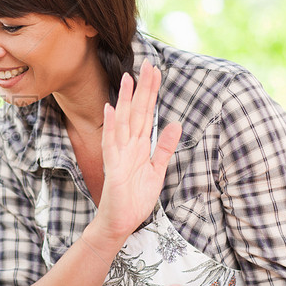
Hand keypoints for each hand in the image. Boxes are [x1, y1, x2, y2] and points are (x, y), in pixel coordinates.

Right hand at [89, 59, 181, 244]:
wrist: (120, 222)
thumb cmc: (135, 198)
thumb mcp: (158, 171)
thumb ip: (164, 148)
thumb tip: (175, 124)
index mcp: (139, 146)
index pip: (146, 113)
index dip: (151, 93)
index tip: (156, 71)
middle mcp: (128, 145)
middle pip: (136, 111)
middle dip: (142, 88)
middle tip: (147, 64)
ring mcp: (119, 154)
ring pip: (123, 121)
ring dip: (124, 100)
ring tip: (128, 79)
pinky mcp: (114, 166)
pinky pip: (111, 142)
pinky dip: (111, 126)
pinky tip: (111, 109)